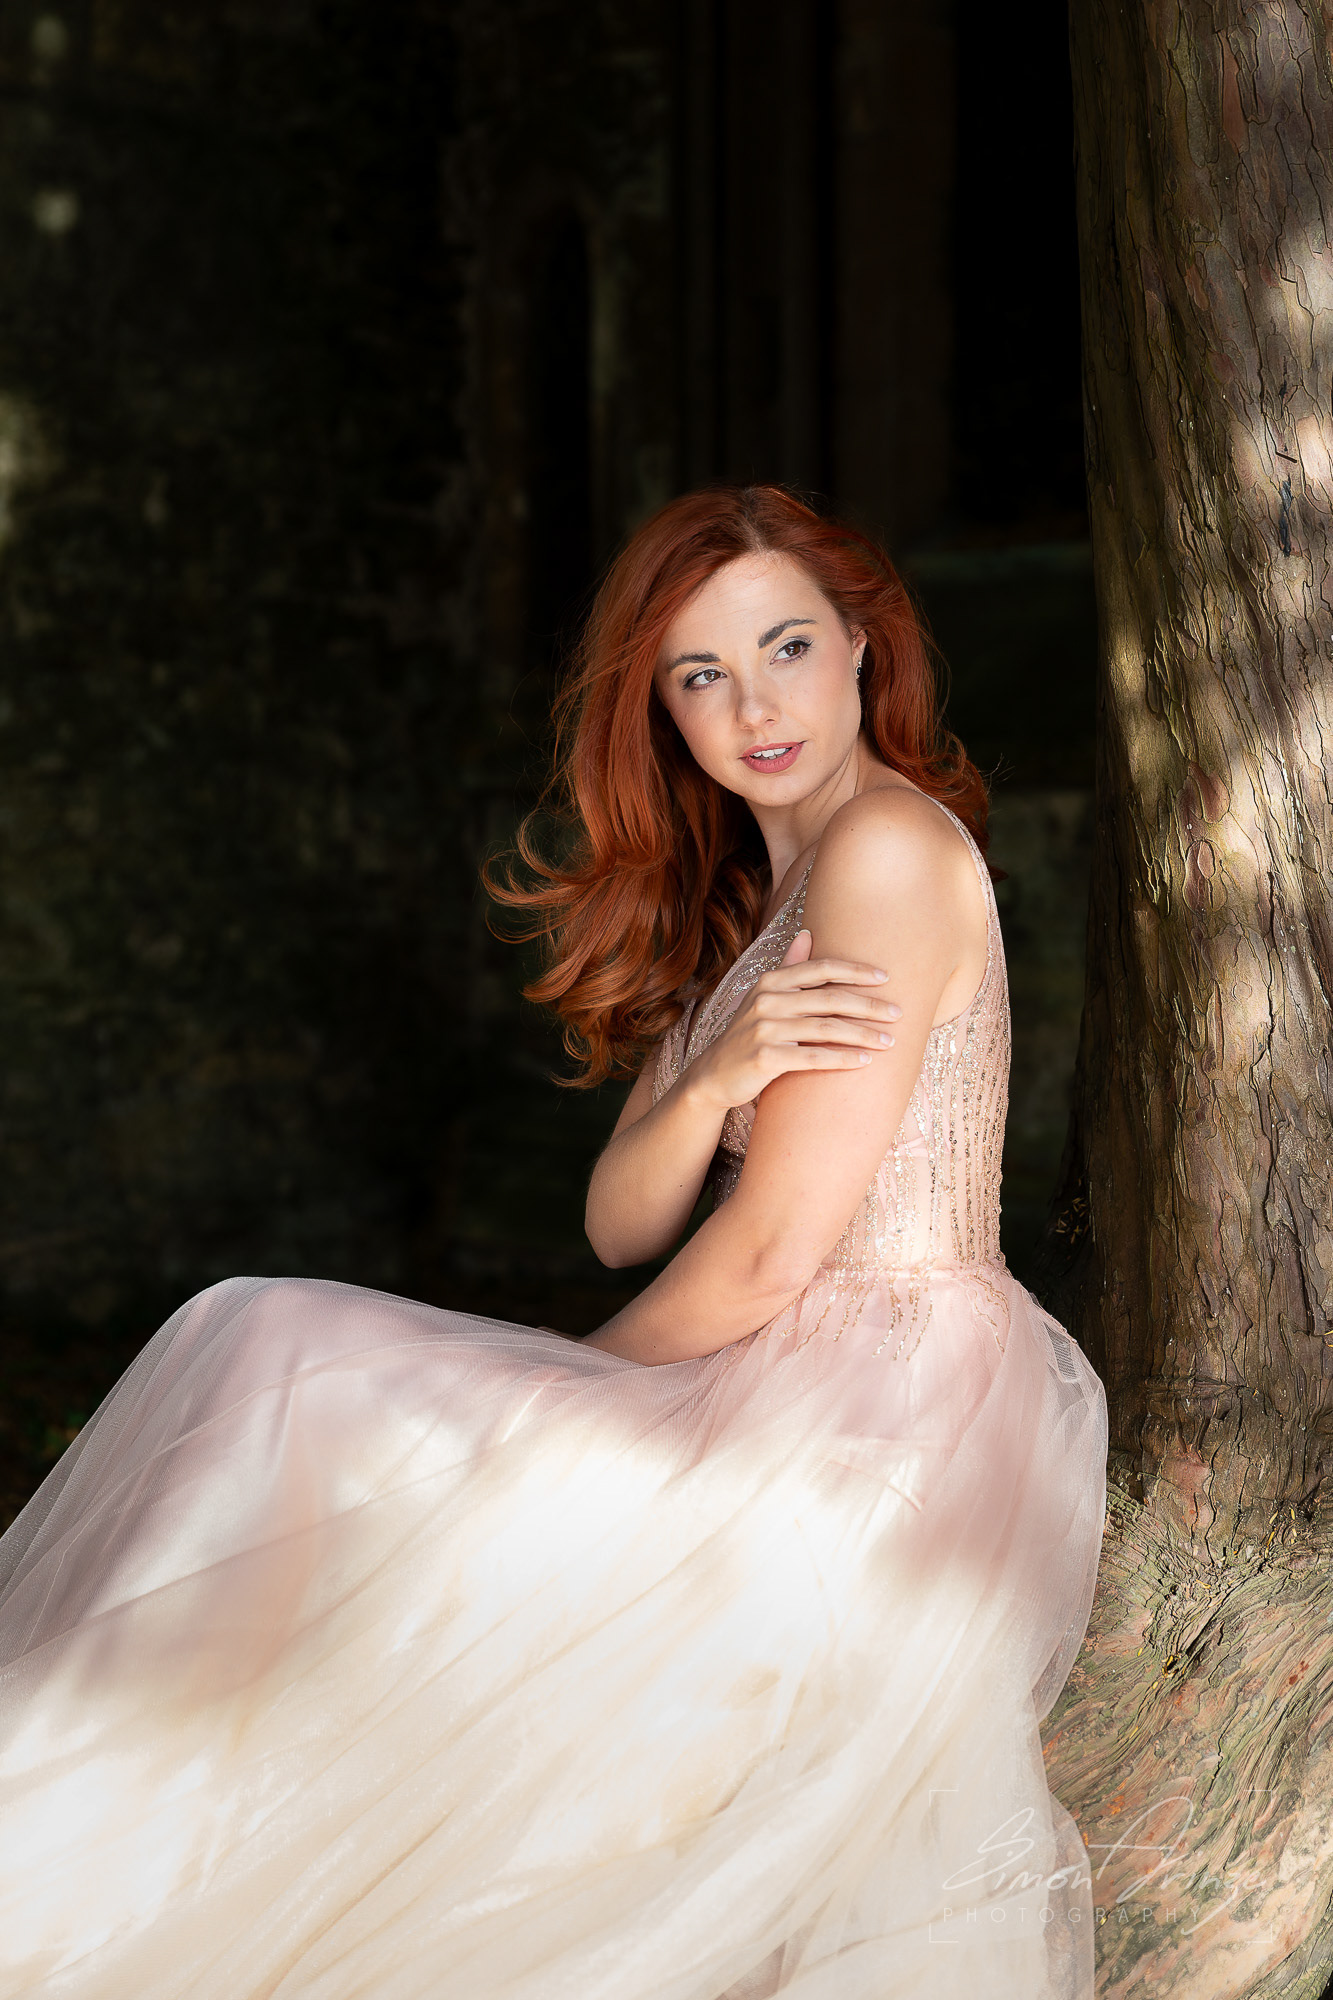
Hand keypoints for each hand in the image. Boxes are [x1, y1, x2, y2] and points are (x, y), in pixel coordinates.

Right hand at [685, 929, 901, 1116]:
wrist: (715, 1075)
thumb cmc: (748, 1034)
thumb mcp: (763, 996)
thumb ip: (788, 966)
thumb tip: (807, 932)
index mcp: (770, 982)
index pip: (821, 968)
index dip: (855, 971)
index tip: (885, 978)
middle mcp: (766, 1000)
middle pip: (830, 998)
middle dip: (869, 1006)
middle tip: (898, 1013)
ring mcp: (764, 1029)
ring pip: (826, 1029)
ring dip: (863, 1035)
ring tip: (889, 1042)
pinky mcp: (766, 1058)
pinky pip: (813, 1057)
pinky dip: (842, 1059)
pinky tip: (864, 1061)